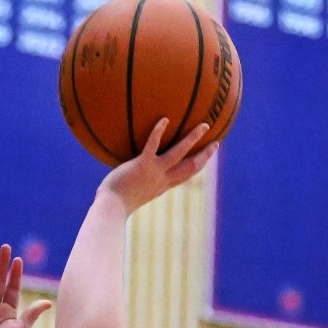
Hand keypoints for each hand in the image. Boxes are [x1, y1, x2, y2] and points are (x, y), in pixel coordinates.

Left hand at [97, 118, 217, 215]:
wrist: (111, 209)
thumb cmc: (114, 203)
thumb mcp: (129, 193)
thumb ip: (133, 183)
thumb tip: (126, 175)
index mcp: (162, 186)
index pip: (184, 175)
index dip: (198, 166)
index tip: (206, 158)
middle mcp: (163, 179)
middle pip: (191, 167)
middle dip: (205, 155)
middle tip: (216, 142)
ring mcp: (155, 172)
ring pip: (180, 153)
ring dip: (193, 139)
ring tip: (204, 125)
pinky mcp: (143, 165)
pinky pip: (153, 145)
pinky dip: (159, 132)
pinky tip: (165, 119)